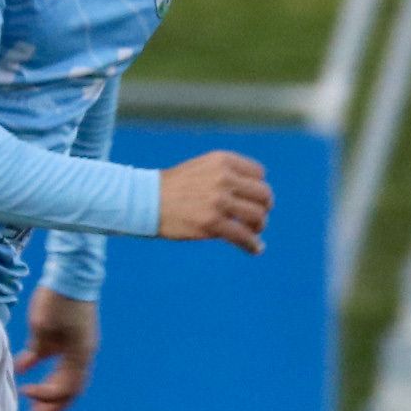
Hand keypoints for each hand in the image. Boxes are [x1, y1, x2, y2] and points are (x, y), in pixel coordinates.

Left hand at [18, 291, 98, 410]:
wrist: (70, 274)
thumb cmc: (58, 300)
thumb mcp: (44, 327)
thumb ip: (38, 349)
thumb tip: (26, 367)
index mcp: (80, 355)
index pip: (69, 388)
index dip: (49, 397)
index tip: (28, 393)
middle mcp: (79, 354)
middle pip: (69, 388)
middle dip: (52, 403)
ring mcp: (71, 346)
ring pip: (61, 376)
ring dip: (47, 389)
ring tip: (29, 399)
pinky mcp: (58, 335)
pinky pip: (48, 356)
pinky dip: (35, 364)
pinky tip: (21, 368)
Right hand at [155, 149, 272, 251]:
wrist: (146, 200)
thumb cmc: (174, 186)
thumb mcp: (202, 167)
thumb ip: (227, 173)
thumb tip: (254, 192)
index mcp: (222, 160)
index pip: (259, 173)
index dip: (258, 188)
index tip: (253, 199)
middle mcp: (224, 177)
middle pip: (263, 195)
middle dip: (264, 208)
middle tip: (257, 219)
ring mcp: (219, 200)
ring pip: (257, 216)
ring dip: (259, 227)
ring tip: (253, 233)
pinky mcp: (212, 223)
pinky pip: (244, 236)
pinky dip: (253, 245)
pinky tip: (255, 249)